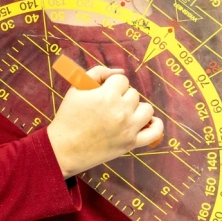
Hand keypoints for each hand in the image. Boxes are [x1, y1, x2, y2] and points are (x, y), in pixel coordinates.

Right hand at [46, 65, 162, 177]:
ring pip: (147, 109)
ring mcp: (129, 128)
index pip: (122, 80)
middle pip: (134, 93)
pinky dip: (156, 125)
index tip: (102, 92)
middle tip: (107, 105)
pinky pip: (155, 132)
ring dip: (136, 108)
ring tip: (123, 113)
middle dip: (122, 96)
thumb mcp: (77, 88)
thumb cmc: (69, 116)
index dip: (112, 84)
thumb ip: (97, 73)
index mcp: (107, 96)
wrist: (65, 148)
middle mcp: (121, 111)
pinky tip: (147, 121)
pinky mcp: (132, 143)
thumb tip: (120, 72)